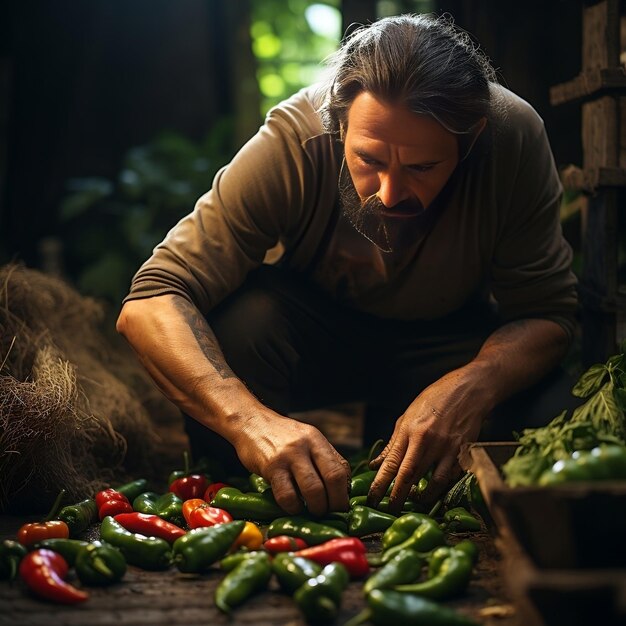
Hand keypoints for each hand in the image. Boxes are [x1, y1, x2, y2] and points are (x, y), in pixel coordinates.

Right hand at [232, 409, 350, 516]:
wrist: (251, 422)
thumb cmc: (281, 436)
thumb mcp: (306, 439)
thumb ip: (323, 458)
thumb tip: (342, 487)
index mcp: (317, 440)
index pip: (341, 469)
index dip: (344, 493)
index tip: (341, 506)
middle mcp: (306, 446)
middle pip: (333, 479)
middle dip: (335, 503)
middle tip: (330, 513)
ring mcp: (288, 456)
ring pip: (313, 489)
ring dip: (316, 508)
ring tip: (313, 512)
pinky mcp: (271, 467)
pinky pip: (287, 495)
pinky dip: (293, 507)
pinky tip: (292, 506)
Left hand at [366, 366, 490, 514]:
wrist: (467, 390)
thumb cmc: (434, 400)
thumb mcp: (407, 416)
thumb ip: (393, 443)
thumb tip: (377, 465)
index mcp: (410, 431)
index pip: (391, 463)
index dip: (380, 484)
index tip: (372, 498)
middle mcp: (427, 440)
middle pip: (410, 475)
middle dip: (398, 497)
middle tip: (389, 511)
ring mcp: (447, 447)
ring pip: (434, 482)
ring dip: (423, 496)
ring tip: (415, 502)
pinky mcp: (463, 452)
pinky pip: (452, 476)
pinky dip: (443, 486)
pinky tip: (436, 490)